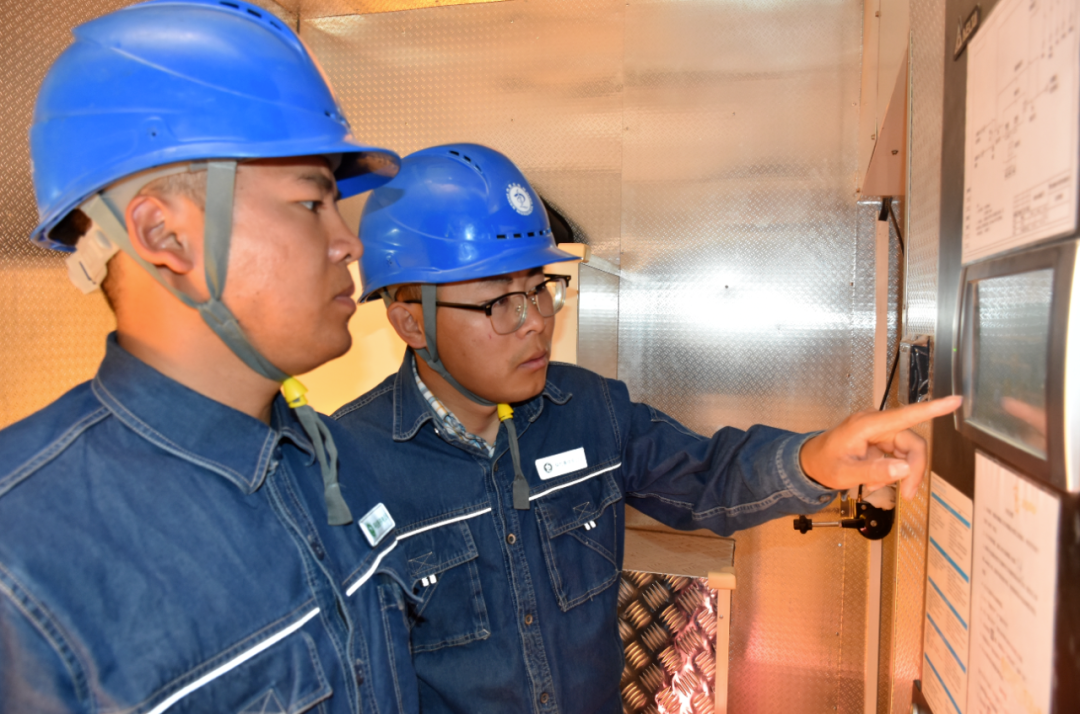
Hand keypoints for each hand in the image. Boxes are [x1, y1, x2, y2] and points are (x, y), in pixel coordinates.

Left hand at [799, 395, 962, 500]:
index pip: (905, 415)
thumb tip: (904, 468)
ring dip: (902, 473)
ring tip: (881, 488)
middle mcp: (876, 424)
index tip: (954, 400)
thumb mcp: (845, 473)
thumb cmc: (823, 464)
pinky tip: (877, 481)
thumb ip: (874, 471)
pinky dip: (893, 471)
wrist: (810, 463)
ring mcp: (879, 431)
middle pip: (912, 443)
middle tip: (907, 494)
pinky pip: (899, 455)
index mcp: (867, 425)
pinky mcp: (880, 440)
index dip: (932, 409)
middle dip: (913, 470)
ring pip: (908, 451)